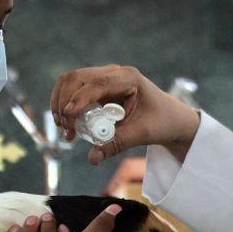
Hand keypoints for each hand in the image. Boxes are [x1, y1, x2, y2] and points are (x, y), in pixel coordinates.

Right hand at [51, 65, 200, 164]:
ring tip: (65, 128)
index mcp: (128, 78)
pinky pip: (73, 90)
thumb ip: (116, 144)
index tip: (69, 118)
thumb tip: (92, 158)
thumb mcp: (142, 134)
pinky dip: (65, 104)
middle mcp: (114, 73)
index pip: (97, 83)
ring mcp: (104, 78)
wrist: (172, 119)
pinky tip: (68, 123)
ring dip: (61, 102)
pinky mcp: (98, 88)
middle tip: (65, 129)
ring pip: (70, 81)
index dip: (79, 99)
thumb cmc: (162, 122)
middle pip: (76, 78)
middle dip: (64, 102)